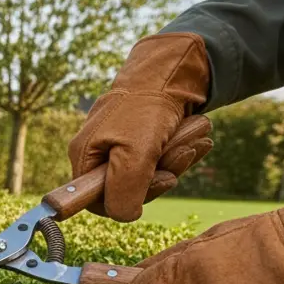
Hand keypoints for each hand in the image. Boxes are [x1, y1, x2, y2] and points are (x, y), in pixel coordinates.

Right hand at [69, 32, 212, 221]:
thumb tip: (123, 215)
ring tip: (195, 135)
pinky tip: (198, 139)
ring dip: (177, 160)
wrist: (173, 68)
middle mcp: (99, 153)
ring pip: (150, 175)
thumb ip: (123, 191)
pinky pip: (161, 160)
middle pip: (129, 189)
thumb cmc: (147, 106)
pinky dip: (182, 151)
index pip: (99, 201)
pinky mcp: (142, 139)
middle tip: (183, 151)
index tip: (160, 180)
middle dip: (162, 174)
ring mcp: (120, 146)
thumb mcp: (134, 153)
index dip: (131, 198)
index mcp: (85, 156)